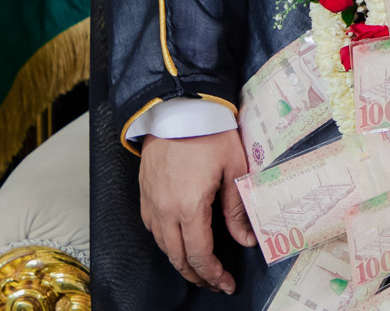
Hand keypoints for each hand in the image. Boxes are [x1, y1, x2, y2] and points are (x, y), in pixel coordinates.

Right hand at [139, 130, 252, 292]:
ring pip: (162, 245)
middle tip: (214, 283)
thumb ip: (237, 208)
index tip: (226, 283)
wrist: (179, 106)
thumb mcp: (234, 169)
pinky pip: (152, 227)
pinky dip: (165, 241)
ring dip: (179, 261)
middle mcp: (164, 209)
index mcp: (188, 207)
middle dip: (197, 275)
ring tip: (198, 267)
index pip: (199, 254)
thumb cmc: (210, 132)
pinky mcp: (144, 191)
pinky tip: (177, 241)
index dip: (213, 274)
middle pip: (177, 257)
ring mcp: (150, 201)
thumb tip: (246, 240)